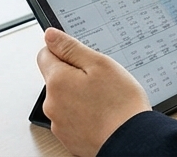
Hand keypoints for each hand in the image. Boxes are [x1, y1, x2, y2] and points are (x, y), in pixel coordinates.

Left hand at [36, 28, 149, 156]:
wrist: (131, 141)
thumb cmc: (120, 104)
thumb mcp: (99, 64)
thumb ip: (71, 47)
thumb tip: (50, 35)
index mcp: (57, 81)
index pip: (45, 54)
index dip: (64, 51)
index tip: (82, 57)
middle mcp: (52, 103)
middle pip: (56, 78)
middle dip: (74, 75)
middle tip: (101, 79)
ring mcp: (58, 123)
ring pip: (65, 98)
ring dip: (79, 95)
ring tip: (104, 99)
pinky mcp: (68, 137)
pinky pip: (72, 117)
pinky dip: (84, 113)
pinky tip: (102, 114)